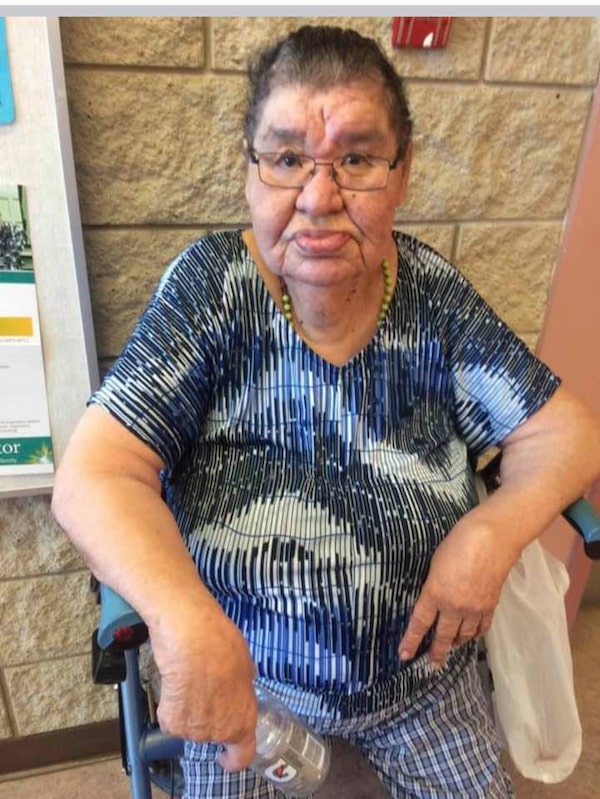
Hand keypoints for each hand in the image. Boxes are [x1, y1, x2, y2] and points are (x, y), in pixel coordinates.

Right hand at [150, 593, 257, 770]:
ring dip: (189, 708)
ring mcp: (195, 729)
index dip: (234, 757)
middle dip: (209, 717)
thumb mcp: (246, 663)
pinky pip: (171, 718)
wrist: (190, 635)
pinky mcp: (171, 722)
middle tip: (205, 691)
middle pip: (213, 735)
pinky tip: (175, 682)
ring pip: (191, 726)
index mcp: (243, 718)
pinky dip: (170, 704)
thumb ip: (243, 686)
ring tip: (190, 680)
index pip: (242, 756)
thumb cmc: (220, 643)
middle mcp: (220, 731)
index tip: (226, 754)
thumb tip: (240, 687)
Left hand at [398, 517, 516, 668]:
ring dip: (457, 643)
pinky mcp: (491, 605)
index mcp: (435, 593)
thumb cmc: (458, 543)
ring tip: (452, 647)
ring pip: (464, 635)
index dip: (412, 641)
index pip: (420, 623)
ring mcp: (475, 608)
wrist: (492, 539)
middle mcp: (454, 606)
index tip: (405, 655)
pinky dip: (475, 634)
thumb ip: (434, 584)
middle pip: (444, 635)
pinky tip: (472, 635)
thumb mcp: (436, 563)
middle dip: (437, 651)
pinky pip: (482, 627)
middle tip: (433, 664)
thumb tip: (435, 596)